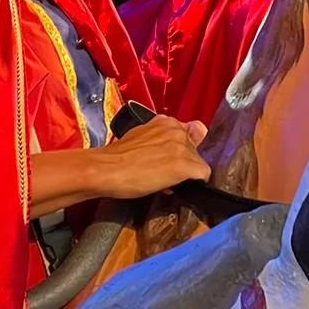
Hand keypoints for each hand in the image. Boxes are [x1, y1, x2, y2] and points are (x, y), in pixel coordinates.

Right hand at [95, 114, 210, 198]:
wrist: (106, 169)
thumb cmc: (115, 158)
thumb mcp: (139, 137)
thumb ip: (157, 138)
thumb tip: (164, 151)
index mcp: (166, 121)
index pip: (188, 134)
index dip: (180, 151)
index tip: (169, 160)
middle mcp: (178, 130)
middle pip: (195, 150)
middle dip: (184, 163)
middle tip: (164, 173)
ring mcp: (183, 147)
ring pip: (199, 163)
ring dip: (187, 175)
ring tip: (165, 181)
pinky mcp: (186, 165)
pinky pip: (203, 175)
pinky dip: (193, 185)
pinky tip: (175, 187)